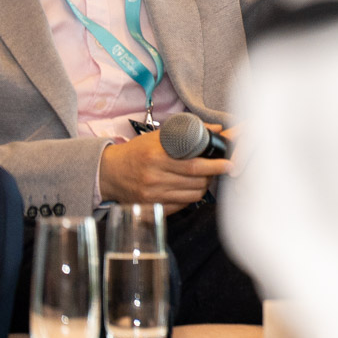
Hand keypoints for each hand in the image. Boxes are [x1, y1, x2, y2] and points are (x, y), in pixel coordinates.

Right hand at [99, 126, 229, 213]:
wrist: (109, 173)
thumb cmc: (137, 152)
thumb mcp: (158, 137)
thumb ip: (188, 132)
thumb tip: (218, 130)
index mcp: (156, 157)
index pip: (194, 166)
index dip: (215, 166)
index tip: (228, 164)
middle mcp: (154, 178)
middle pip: (196, 182)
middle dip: (212, 175)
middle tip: (218, 168)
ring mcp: (153, 196)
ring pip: (192, 195)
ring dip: (204, 186)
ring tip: (204, 177)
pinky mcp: (152, 208)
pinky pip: (182, 205)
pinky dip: (191, 197)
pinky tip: (190, 188)